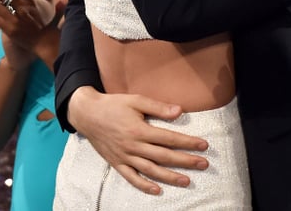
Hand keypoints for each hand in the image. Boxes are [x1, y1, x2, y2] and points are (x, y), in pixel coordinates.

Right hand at [68, 87, 208, 194]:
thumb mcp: (135, 100)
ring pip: (151, 170)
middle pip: (164, 156)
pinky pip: (131, 177)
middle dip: (186, 160)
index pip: (169, 138)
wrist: (87, 113)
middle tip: (204, 164)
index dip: (188, 142)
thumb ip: (157, 107)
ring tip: (187, 180)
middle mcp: (133, 146)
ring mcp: (124, 156)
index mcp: (139, 130)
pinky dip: (144, 186)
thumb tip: (179, 111)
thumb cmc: (113, 105)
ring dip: (170, 177)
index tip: (204, 145)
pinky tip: (157, 190)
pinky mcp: (116, 163)